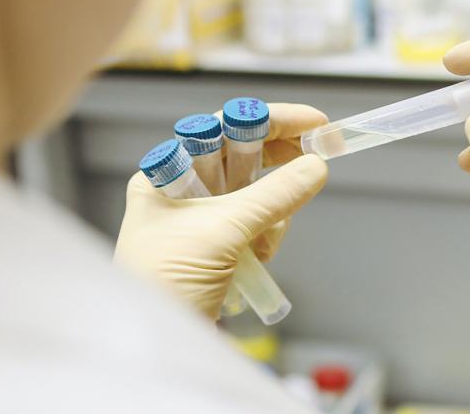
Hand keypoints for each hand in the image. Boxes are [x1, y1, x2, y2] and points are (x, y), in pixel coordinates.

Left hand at [114, 104, 328, 319]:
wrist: (152, 348)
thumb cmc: (164, 283)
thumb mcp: (222, 232)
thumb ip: (273, 196)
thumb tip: (315, 166)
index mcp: (165, 174)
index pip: (223, 128)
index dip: (271, 121)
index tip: (315, 122)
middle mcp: (180, 192)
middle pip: (242, 158)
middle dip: (278, 164)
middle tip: (318, 159)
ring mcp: (199, 222)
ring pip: (255, 195)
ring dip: (273, 211)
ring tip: (265, 242)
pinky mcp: (216, 250)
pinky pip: (255, 226)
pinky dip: (267, 236)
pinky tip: (260, 258)